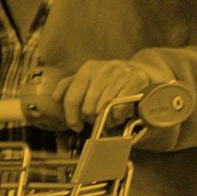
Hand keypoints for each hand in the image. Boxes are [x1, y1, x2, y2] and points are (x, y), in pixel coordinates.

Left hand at [53, 60, 170, 131]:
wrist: (141, 70)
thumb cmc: (110, 80)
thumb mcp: (89, 79)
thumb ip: (70, 87)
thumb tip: (55, 98)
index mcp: (87, 69)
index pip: (72, 98)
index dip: (71, 117)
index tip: (76, 126)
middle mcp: (102, 69)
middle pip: (88, 108)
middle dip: (92, 119)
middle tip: (97, 121)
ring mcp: (120, 73)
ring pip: (104, 109)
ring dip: (106, 120)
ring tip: (109, 119)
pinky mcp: (135, 80)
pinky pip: (120, 107)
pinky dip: (118, 117)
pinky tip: (119, 116)